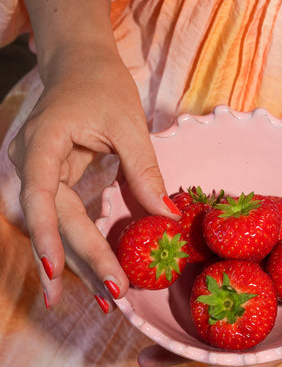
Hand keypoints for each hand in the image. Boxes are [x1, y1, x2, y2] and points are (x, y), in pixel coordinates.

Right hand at [8, 49, 177, 308]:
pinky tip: (88, 274)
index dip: (46, 234)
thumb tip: (165, 216)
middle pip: (54, 220)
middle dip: (79, 260)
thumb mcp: (129, 124)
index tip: (56, 270)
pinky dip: (76, 247)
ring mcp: (37, 173)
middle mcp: (31, 163)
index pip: (40, 194)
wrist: (81, 66)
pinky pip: (61, 219)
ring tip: (102, 301)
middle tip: (112, 296)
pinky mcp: (51, 181)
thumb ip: (143, 171)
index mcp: (43, 142)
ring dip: (76, 264)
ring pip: (55, 227)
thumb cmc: (103, 86)